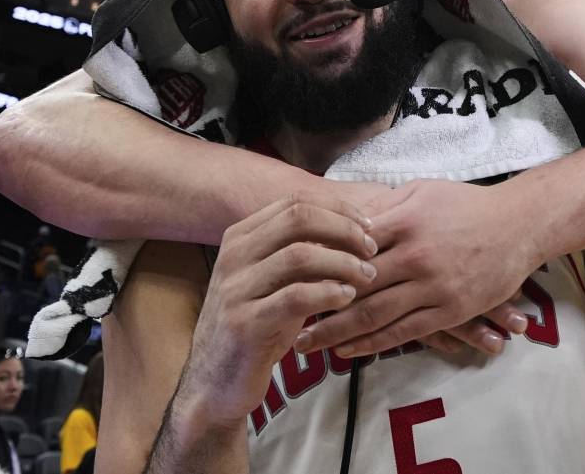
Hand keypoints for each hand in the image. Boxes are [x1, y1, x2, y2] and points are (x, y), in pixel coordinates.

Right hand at [177, 191, 378, 426]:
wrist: (214, 382)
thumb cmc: (255, 327)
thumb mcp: (273, 282)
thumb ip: (301, 254)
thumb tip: (353, 229)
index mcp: (239, 237)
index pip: (294, 202)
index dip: (337, 210)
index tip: (367, 226)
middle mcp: (233, 256)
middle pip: (298, 219)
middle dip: (343, 230)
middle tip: (370, 250)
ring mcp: (235, 289)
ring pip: (300, 255)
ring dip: (343, 263)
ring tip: (366, 277)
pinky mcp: (244, 323)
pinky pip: (296, 296)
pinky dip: (329, 293)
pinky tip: (346, 299)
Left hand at [295, 179, 537, 357]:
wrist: (519, 224)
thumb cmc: (466, 204)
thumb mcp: (420, 191)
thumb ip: (382, 207)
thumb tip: (343, 219)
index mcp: (402, 221)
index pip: (347, 245)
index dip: (316, 263)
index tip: (287, 276)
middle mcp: (414, 255)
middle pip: (353, 285)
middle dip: (315, 305)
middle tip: (283, 318)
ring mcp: (433, 286)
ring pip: (374, 315)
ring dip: (336, 332)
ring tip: (305, 344)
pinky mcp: (450, 310)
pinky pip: (404, 331)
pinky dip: (372, 343)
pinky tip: (347, 350)